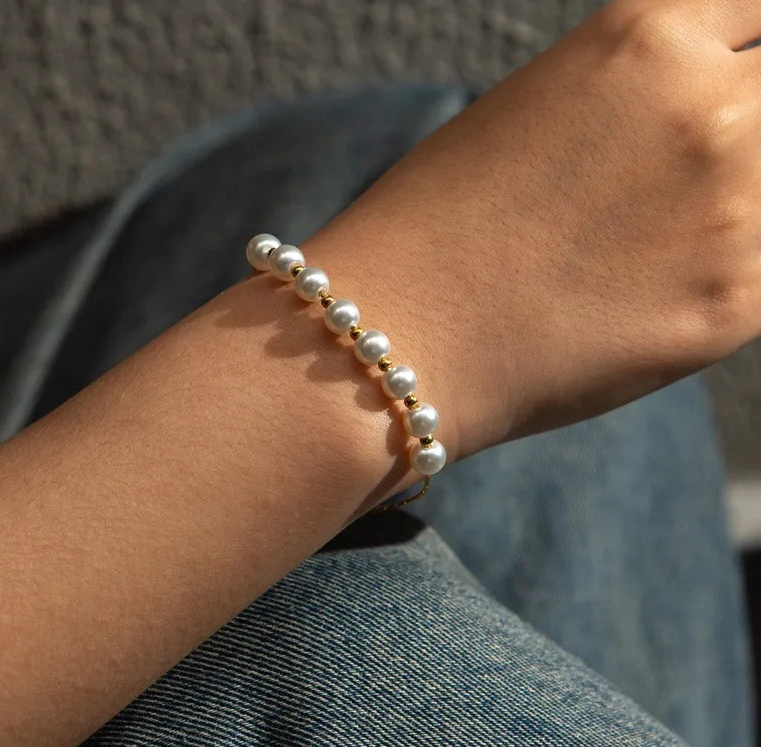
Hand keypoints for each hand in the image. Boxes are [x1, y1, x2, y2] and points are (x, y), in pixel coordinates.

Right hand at [305, 0, 760, 462]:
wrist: (401, 334)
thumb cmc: (437, 227)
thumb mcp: (537, 116)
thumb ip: (639, 103)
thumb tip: (706, 119)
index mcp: (647, 39)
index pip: (760, 8)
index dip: (743, 55)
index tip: (729, 86)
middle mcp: (708, 108)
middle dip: (744, 130)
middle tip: (678, 186)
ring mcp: (734, 209)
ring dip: (737, 209)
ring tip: (650, 248)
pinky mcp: (736, 305)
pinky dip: (728, 275)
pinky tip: (653, 294)